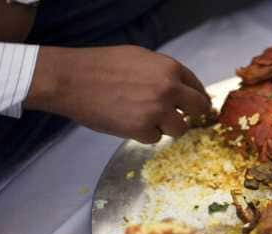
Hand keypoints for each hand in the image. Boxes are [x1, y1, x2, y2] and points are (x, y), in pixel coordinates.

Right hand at [24, 45, 212, 143]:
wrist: (72, 79)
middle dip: (191, 115)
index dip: (196, 98)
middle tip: (181, 118)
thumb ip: (163, 72)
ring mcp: (157, 110)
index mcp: (170, 68)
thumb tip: (181, 87)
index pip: (198, 87)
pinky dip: (145, 134)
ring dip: (167, 127)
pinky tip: (128, 122)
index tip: (193, 106)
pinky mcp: (142, 129)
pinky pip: (155, 138)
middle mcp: (169, 89)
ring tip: (146, 118)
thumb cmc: (101, 66)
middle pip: (199, 109)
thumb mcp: (140, 58)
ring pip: (180, 128)